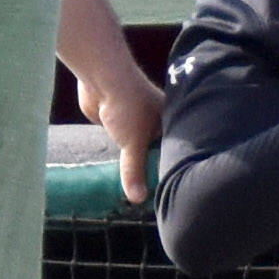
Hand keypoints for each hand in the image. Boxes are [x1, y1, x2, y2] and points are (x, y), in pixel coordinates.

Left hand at [79, 66, 163, 204]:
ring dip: (135, 163)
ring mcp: (138, 121)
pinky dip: (121, 156)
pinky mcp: (119, 122)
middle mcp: (157, 121)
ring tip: (138, 188)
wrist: (101, 78)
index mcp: (170, 121)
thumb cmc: (127, 105)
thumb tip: (138, 200)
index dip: (173, 169)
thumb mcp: (133, 143)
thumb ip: (135, 171)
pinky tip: (122, 172)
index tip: (172, 190)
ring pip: (139, 148)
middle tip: (154, 195)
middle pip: (158, 151)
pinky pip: (123, 145)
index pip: (176, 151)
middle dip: (153, 169)